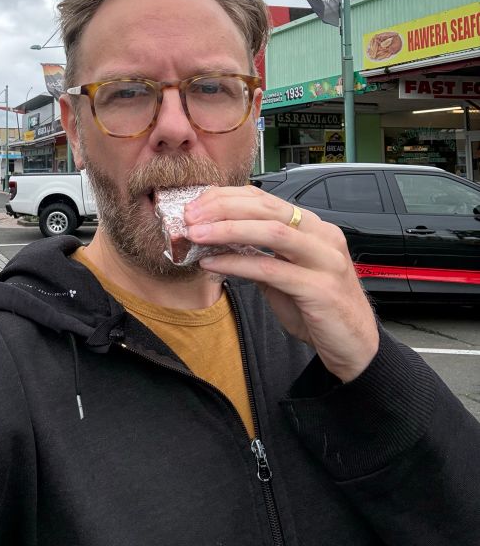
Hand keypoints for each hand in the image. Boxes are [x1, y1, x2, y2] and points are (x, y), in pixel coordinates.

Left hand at [184, 185, 378, 382]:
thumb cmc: (319, 310)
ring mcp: (325, 261)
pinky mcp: (321, 289)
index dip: (228, 198)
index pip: (266, 200)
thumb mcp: (284, 276)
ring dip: (228, 230)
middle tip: (191, 216)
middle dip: (224, 208)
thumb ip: (259, 255)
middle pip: (268, 209)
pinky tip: (213, 265)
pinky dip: (239, 263)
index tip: (197, 204)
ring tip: (197, 235)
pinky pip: (272, 269)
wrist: (355, 347)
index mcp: (314, 228)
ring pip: (272, 232)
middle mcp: (323, 237)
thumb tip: (217, 243)